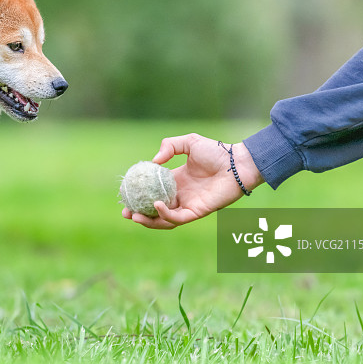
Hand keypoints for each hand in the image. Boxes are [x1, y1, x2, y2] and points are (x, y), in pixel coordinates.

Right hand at [122, 133, 263, 228]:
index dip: (139, 195)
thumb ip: (170, 146)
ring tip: (134, 216)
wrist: (237, 163)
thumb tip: (154, 161)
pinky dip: (165, 215)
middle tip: (125, 212)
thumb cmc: (217, 152)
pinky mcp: (198, 212)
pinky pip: (178, 218)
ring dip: (148, 221)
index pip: (153, 192)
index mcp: (176, 181)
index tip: (124, 194)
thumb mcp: (189, 142)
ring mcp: (189, 205)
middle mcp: (181, 195)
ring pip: (164, 220)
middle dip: (139, 214)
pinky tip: (155, 205)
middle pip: (155, 211)